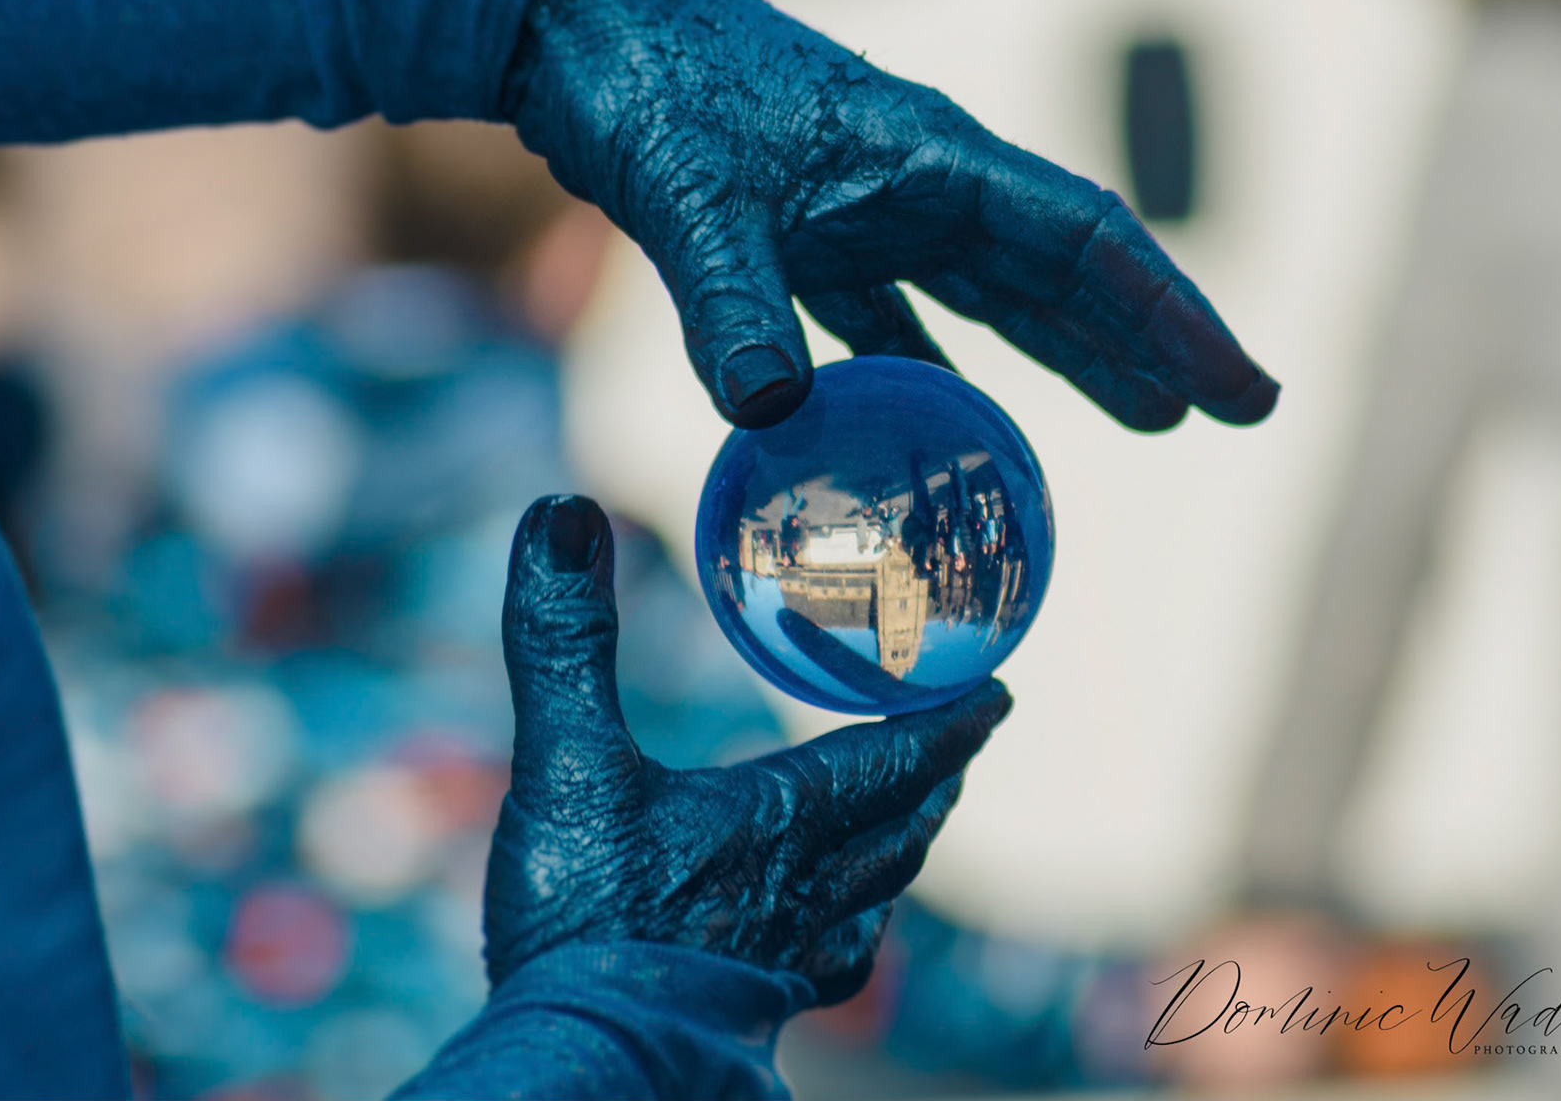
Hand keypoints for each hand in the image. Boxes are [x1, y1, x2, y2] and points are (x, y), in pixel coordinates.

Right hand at [483, 495, 1011, 1005]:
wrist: (587, 1059)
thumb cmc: (583, 916)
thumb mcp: (566, 758)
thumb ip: (564, 638)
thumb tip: (561, 515)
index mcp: (781, 820)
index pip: (894, 759)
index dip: (948, 722)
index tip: (999, 693)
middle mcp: (803, 890)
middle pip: (899, 828)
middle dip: (935, 782)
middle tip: (961, 751)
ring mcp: (784, 959)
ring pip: (874, 896)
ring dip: (902, 850)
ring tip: (911, 828)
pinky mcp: (749, 1011)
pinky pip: (833, 961)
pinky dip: (851, 928)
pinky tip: (832, 937)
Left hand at [502, 0, 1278, 430]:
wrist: (571, 32)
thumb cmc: (645, 83)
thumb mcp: (692, 199)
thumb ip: (735, 307)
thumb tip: (775, 419)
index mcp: (926, 159)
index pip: (1082, 241)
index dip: (1168, 316)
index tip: (1235, 384)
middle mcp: (915, 181)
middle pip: (1060, 270)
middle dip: (1146, 338)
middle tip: (1228, 406)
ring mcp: (864, 206)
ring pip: (989, 292)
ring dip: (1063, 352)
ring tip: (1141, 414)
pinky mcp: (804, 232)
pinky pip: (890, 313)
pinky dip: (923, 368)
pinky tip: (948, 420)